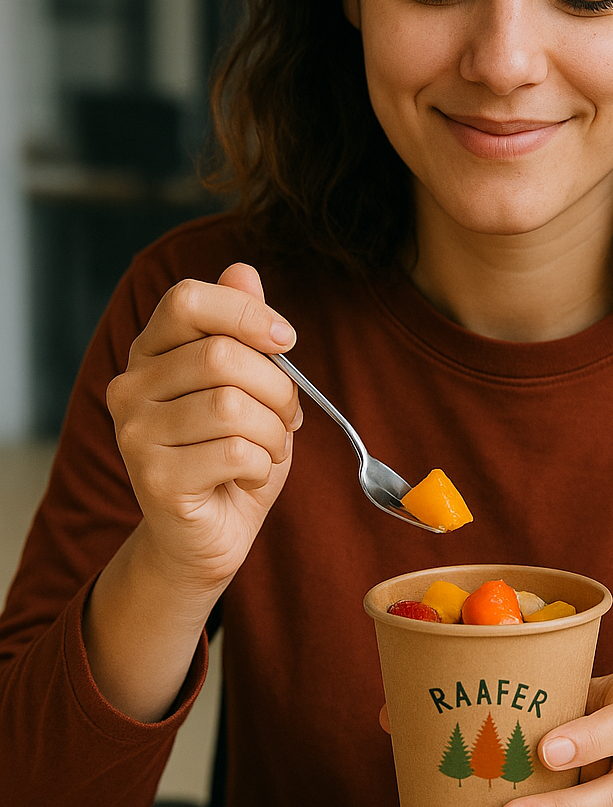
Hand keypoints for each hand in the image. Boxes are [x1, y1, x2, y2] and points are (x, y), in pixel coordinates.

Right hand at [86, 263, 301, 721]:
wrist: (208, 537)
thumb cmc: (232, 455)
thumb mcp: (250, 387)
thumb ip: (244, 331)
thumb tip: (242, 269)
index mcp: (151, 353)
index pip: (187, 300)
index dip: (246, 312)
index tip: (286, 341)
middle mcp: (130, 388)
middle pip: (222, 356)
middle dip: (277, 388)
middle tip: (288, 419)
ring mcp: (135, 434)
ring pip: (231, 405)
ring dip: (274, 431)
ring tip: (269, 450)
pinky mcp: (153, 479)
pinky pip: (233, 451)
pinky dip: (262, 463)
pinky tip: (251, 474)